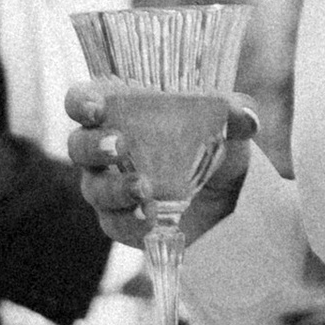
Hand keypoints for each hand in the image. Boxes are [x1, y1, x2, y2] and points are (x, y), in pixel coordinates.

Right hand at [66, 86, 257, 247]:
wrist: (231, 202)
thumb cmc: (215, 148)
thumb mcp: (228, 126)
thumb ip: (234, 113)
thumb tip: (247, 116)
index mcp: (120, 112)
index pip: (82, 101)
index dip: (80, 102)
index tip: (95, 108)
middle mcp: (106, 148)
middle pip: (77, 146)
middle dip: (94, 147)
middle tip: (120, 147)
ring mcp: (109, 187)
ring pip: (93, 188)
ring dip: (115, 188)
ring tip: (144, 189)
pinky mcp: (120, 221)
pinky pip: (113, 223)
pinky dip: (131, 220)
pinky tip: (151, 218)